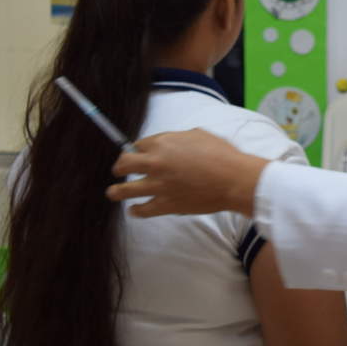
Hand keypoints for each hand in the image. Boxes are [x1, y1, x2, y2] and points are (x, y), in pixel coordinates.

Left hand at [106, 129, 269, 217]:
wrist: (233, 179)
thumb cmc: (221, 154)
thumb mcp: (198, 135)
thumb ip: (179, 139)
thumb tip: (173, 144)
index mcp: (162, 143)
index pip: (138, 144)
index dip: (138, 149)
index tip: (140, 153)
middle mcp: (155, 163)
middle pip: (124, 164)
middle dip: (120, 166)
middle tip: (120, 170)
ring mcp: (158, 186)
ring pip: (124, 190)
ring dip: (116, 191)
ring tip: (112, 192)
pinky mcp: (166, 204)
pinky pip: (144, 210)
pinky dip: (137, 211)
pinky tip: (134, 210)